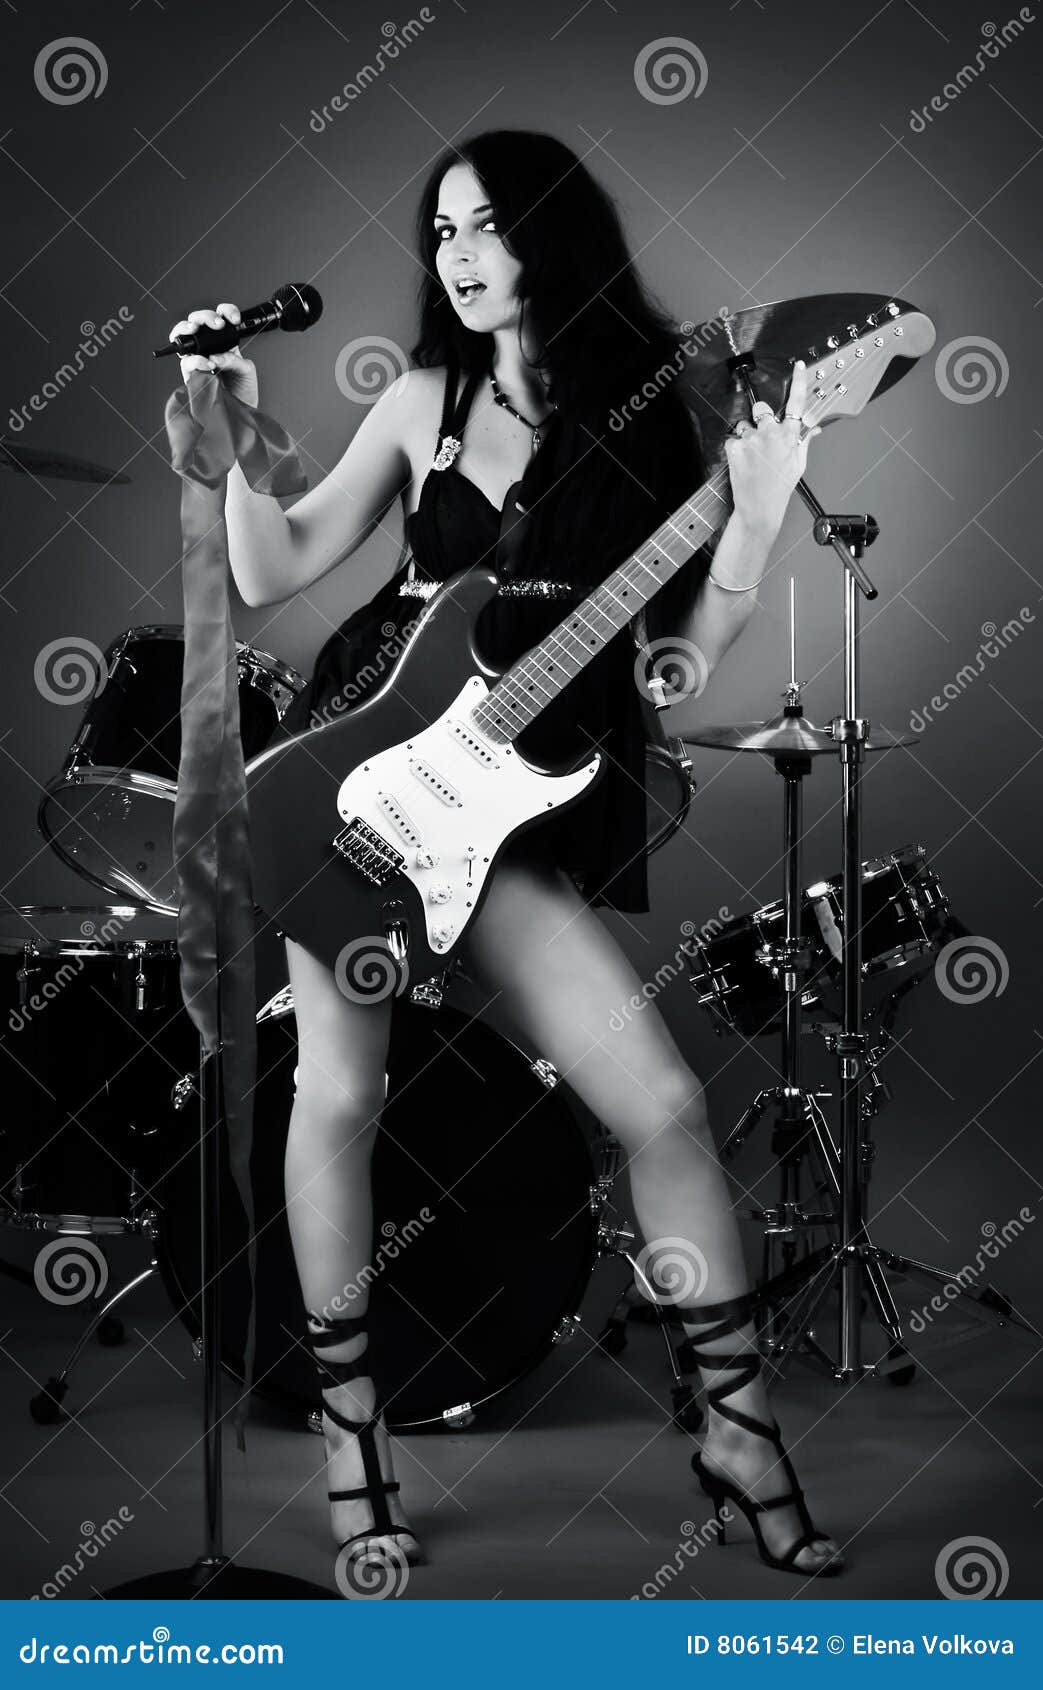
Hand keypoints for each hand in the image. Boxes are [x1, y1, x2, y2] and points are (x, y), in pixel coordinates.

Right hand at [168, 302, 258, 407]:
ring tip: (197, 330)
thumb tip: (216, 356)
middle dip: (204, 316)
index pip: (220, 318)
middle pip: (197, 322)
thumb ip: (234, 360)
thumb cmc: (244, 392)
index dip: (225, 312)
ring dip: (188, 328)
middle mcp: (209, 348)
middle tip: (217, 324)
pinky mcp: (191, 375)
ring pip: (183, 336)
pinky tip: (207, 363)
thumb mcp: (247, 371)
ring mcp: (198, 360)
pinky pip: (186, 362)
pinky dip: (195, 360)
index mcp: (225, 342)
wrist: (240, 414)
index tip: (234, 318)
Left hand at [724, 360, 820, 539]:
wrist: (759, 508)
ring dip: (747, 436)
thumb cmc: (780, 487)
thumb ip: (804, 441)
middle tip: (762, 438)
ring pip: (745, 425)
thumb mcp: (798, 464)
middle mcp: (771, 434)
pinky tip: (743, 462)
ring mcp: (752, 440)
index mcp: (790, 436)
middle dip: (760, 419)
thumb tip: (814, 428)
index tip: (799, 367)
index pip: (797, 403)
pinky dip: (736, 448)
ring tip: (753, 457)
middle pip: (762, 409)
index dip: (799, 382)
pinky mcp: (735, 447)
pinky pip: (733, 439)